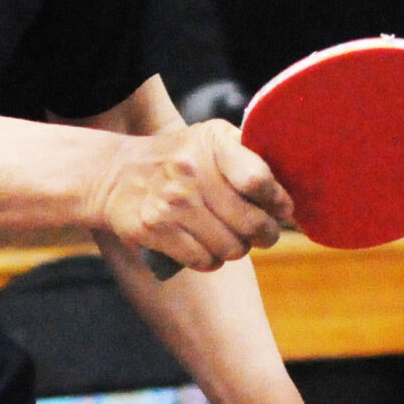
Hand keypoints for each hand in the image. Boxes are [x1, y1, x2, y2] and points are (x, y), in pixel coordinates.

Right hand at [95, 119, 292, 272]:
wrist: (116, 175)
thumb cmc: (179, 161)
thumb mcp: (212, 142)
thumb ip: (249, 160)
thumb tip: (286, 206)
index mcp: (213, 142)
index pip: (259, 180)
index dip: (278, 201)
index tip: (280, 209)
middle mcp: (191, 169)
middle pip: (252, 223)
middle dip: (264, 234)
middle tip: (261, 233)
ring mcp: (171, 201)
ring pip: (232, 248)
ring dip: (236, 249)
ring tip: (227, 237)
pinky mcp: (154, 229)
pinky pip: (205, 261)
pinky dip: (210, 261)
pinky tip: (205, 247)